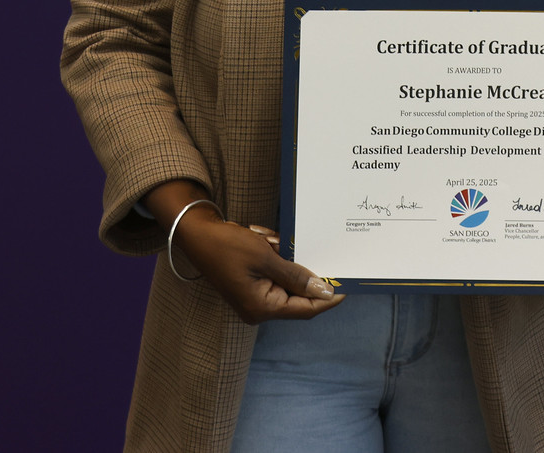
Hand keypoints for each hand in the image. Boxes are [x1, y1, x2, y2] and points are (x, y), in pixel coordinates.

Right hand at [145, 181, 341, 324]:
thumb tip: (324, 290)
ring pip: (287, 280)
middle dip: (303, 269)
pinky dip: (275, 256)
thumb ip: (296, 275)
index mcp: (262, 308)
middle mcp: (259, 309)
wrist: (196, 234)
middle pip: (297, 295)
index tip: (347, 284)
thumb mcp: (266, 257)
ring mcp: (254, 298)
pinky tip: (265, 238)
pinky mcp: (251, 286)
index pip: (306, 309)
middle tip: (306, 248)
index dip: (328, 298)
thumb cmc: (227, 246)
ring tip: (270, 239)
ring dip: (286, 258)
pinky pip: (275, 273)